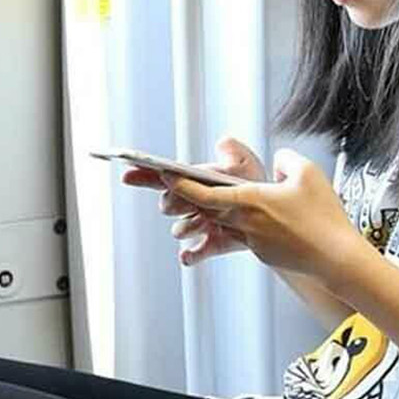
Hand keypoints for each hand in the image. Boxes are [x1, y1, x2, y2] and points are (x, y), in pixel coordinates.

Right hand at [120, 136, 266, 265]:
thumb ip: (233, 150)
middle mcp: (190, 205)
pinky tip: (187, 254)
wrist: (271, 212)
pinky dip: (189, 255)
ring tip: (205, 219)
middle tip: (190, 199)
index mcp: (191, 183)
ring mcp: (199, 227)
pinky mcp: (211, 245)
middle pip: (167, 205)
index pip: (160, 178)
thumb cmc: (255, 185)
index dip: (142, 175)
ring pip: (179, 229)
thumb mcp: (245, 161)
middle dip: (174, 202)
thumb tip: (223, 143)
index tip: (127, 172)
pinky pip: (192, 254)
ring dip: (187, 225)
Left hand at [158, 148, 362, 282]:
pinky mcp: (261, 253)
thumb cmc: (324, 216)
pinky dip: (233, 226)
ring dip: (204, 217)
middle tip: (161, 193)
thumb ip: (285, 159)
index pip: (205, 193)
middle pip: (205, 210)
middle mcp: (245, 223)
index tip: (163, 175)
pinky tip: (238, 219)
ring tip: (195, 206)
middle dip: (182, 200)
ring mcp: (252, 241)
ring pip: (220, 224)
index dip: (181, 184)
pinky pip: (240, 236)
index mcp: (251, 201)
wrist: (336, 259)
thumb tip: (276, 161)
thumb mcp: (308, 173)